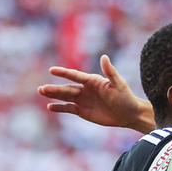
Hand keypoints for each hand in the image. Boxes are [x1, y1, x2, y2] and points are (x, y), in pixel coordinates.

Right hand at [38, 55, 152, 132]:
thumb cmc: (126, 97)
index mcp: (92, 81)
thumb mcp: (119, 85)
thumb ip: (110, 72)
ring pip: (65, 97)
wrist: (129, 114)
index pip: (75, 76)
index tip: (52, 70)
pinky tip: (50, 107)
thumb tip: (104, 56)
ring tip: (42, 92)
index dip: (64, 73)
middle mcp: (85, 89)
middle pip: (67, 88)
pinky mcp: (82, 111)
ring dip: (53, 95)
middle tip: (42, 89)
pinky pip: (68, 108)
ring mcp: (82, 100)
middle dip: (55, 88)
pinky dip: (59, 108)